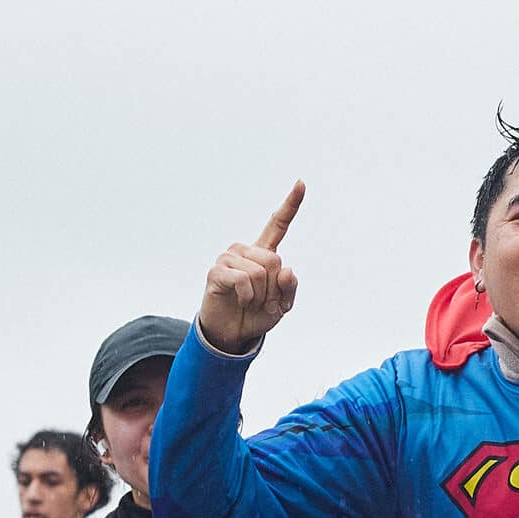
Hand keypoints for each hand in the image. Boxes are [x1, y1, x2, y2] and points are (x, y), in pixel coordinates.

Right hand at [198, 180, 303, 352]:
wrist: (231, 334)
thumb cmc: (256, 315)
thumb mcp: (282, 306)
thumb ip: (289, 288)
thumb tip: (287, 270)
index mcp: (264, 253)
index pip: (278, 225)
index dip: (291, 205)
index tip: (301, 183)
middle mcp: (245, 250)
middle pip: (273, 260)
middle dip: (272, 288)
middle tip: (261, 301)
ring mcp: (229, 258)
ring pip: (259, 272)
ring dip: (259, 295)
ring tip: (249, 301)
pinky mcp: (217, 271)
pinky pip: (243, 280)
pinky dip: (247, 296)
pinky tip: (241, 301)